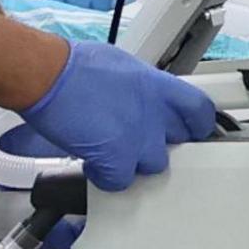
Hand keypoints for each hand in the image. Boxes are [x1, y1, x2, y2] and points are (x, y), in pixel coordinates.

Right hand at [11, 42, 222, 190]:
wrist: (48, 75)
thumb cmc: (72, 66)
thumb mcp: (121, 66)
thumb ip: (140, 88)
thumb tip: (139, 97)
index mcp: (157, 86)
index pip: (200, 111)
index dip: (198, 126)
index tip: (194, 133)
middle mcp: (154, 112)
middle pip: (176, 143)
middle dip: (158, 145)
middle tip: (137, 142)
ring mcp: (138, 138)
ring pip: (152, 165)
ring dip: (133, 163)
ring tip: (112, 152)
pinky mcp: (116, 158)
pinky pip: (121, 181)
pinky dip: (106, 178)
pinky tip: (94, 166)